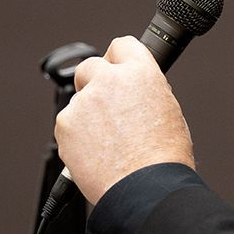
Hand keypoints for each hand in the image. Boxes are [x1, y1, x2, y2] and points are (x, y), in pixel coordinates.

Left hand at [54, 35, 195, 205]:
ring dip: (88, 116)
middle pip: (90, 67)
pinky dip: (77, 137)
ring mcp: (84, 101)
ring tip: (108, 143)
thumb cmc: (163, 156)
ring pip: (79, 101)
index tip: (115, 69)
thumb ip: (145, 91)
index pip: (122, 45)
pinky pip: (68, 125)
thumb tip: (133, 92)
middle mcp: (109, 80)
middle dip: (94, 83)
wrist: (144, 188)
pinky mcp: (65, 124)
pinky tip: (96, 153)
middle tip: (105, 108)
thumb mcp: (168, 110)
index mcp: (140, 72)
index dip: (118, 59)